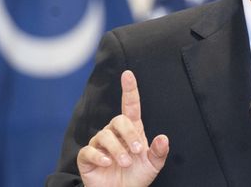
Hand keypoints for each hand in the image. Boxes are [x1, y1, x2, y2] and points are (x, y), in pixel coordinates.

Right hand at [77, 70, 169, 186]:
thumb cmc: (136, 177)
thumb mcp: (153, 165)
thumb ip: (159, 152)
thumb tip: (163, 137)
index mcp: (131, 130)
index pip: (129, 105)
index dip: (129, 89)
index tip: (128, 74)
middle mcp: (114, 133)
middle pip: (118, 120)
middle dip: (129, 134)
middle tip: (137, 151)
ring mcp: (99, 144)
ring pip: (104, 134)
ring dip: (117, 149)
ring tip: (124, 163)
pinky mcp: (87, 157)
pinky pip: (89, 150)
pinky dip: (99, 156)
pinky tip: (107, 163)